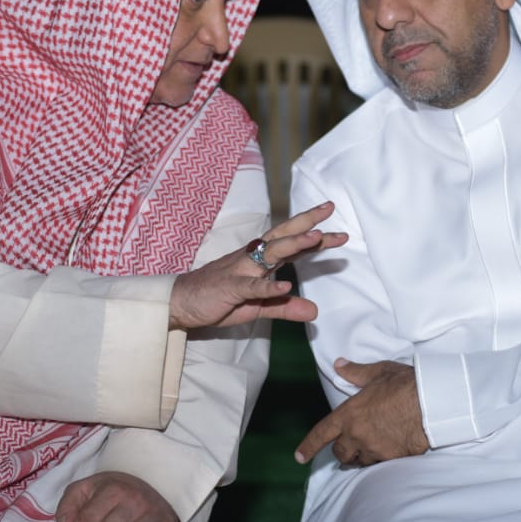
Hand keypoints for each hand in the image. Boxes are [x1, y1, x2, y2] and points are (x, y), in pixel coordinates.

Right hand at [168, 202, 348, 330]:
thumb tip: (314, 311)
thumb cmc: (218, 299)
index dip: (314, 237)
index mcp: (259, 261)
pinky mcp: (229, 288)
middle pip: (282, 236)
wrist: (181, 303)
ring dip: (293, 244)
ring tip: (316, 238)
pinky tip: (285, 284)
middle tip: (330, 209)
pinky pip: (250, 286)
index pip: (291, 244)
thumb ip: (285, 306)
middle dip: (307, 223)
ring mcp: (240, 271)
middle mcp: (251, 259)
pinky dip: (267, 285)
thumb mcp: (257, 306)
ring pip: (269, 253)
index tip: (339, 232)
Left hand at [294, 359, 428, 465]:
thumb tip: (339, 364)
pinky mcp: (392, 458)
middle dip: (341, 451)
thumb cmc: (406, 385)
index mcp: (349, 414)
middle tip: (346, 447)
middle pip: (340, 453)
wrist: (432, 405)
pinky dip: (378, 460)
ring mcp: (374, 449)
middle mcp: (357, 435)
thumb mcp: (379, 372)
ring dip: (359, 458)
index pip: (321, 434)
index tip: (299, 457)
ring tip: (364, 451)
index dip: (308, 446)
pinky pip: (378, 464)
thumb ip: (356, 371)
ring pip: (359, 462)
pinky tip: (384, 453)